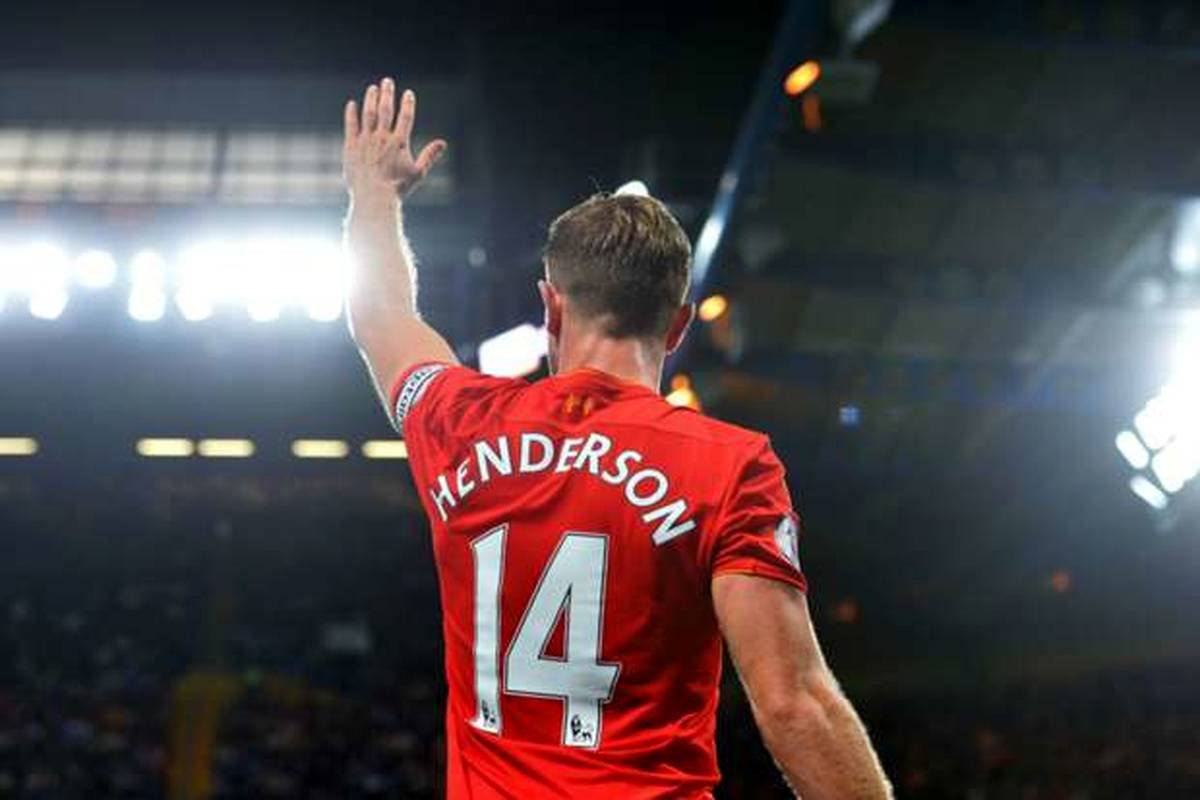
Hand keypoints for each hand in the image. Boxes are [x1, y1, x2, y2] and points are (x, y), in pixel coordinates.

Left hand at [343, 78, 446, 199]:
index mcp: (399, 143)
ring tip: (373, 88)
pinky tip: (352, 104)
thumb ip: (430, 155)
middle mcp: (382, 138)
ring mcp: (365, 140)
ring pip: (368, 113)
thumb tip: (443, 143)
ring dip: (370, 99)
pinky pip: (351, 125)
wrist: (373, 198)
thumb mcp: (418, 173)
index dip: (407, 104)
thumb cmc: (397, 188)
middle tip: (387, 81)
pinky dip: (351, 113)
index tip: (408, 93)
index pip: (405, 117)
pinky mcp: (351, 146)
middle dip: (387, 94)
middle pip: (385, 109)